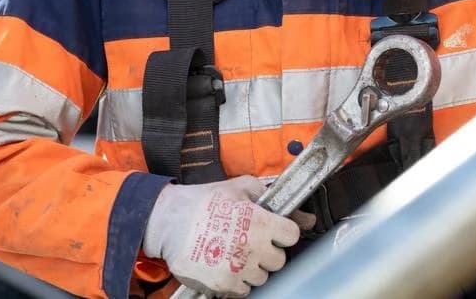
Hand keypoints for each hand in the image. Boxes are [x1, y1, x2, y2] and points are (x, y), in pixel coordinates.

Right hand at [142, 176, 301, 297]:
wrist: (169, 221)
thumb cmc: (204, 201)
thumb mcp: (241, 188)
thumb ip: (273, 199)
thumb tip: (306, 218)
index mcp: (260, 222)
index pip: (292, 236)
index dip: (284, 232)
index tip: (274, 230)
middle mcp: (252, 248)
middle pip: (279, 261)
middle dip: (269, 252)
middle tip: (252, 242)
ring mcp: (237, 269)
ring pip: (262, 278)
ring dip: (254, 268)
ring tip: (236, 253)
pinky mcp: (222, 286)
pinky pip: (244, 291)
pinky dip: (238, 282)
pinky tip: (226, 265)